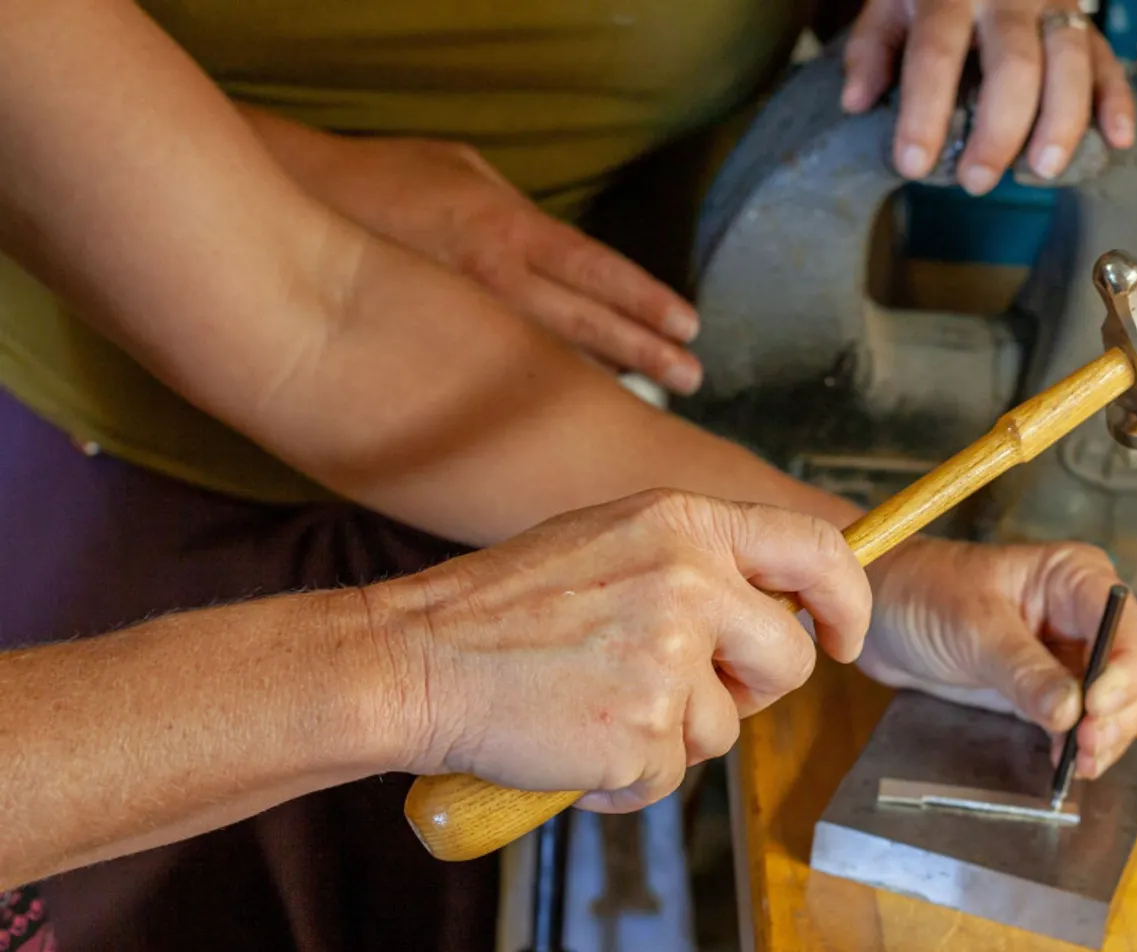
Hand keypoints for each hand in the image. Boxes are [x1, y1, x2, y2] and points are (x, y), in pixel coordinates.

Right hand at [251, 117, 702, 393]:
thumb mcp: (461, 173)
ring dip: (600, 390)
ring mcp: (457, 326)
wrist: (287, 211)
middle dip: (643, 355)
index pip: (594, 271)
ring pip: (546, 365)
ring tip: (647, 413)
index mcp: (504, 229)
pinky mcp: (429, 359)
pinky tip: (564, 438)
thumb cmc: (380, 184)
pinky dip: (533, 414)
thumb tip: (560, 251)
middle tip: (694, 379)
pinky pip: (492, 393)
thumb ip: (516, 215)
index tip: (691, 328)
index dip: (644, 302)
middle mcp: (489, 280)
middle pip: (584, 326)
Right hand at [369, 490, 869, 810]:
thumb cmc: (504, 609)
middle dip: (749, 692)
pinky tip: (574, 740)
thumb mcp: (612, 542)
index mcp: (684, 524)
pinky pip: (670, 776)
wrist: (414, 660)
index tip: (842, 638)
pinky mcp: (644, 729)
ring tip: (595, 704)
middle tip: (678, 691)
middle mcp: (690, 580)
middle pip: (787, 660)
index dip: (847, 601)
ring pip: (725, 729)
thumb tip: (774, 601)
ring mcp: (669, 656)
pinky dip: (627, 778)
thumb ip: (695, 561)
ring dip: (671, 737)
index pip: (815, 551)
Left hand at [839, 0, 1136, 194]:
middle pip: (1013, 65)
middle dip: (998, 130)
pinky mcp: (1085, 20)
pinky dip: (1117, 101)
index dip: (923, 112)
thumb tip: (857, 101)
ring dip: (1062, 121)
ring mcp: (1053, 4)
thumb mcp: (891, 0)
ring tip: (1042, 171)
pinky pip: (1108, 59)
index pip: (936, 54)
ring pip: (1070, 61)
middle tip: (977, 181)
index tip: (912, 164)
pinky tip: (1115, 140)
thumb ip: (873, 47)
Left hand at [857, 539, 1136, 778]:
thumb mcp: (974, 629)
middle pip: (1128, 670)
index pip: (1123, 626)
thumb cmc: (923, 593)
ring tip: (1080, 763)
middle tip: (1088, 748)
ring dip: (1104, 736)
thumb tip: (1070, 711)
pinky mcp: (1047, 687)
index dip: (1122, 671)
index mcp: (1074, 577)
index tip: (1097, 708)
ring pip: (1112, 702)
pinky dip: (1079, 744)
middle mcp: (1082, 614)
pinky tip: (1066, 762)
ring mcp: (1067, 654)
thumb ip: (1024, 670)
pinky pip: (1079, 721)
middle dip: (1117, 712)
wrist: (881, 612)